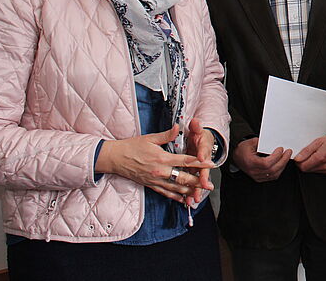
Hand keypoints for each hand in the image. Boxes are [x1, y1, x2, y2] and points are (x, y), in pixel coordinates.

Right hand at [96, 124, 213, 202]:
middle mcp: (160, 172)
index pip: (185, 161)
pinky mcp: (150, 185)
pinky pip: (165, 193)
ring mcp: (155, 180)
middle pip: (183, 178)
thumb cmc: (131, 147)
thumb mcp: (149, 138)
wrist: (115, 159)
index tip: (210, 164)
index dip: (199, 163)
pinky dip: (175, 197)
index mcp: (162, 158)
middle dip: (198, 182)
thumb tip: (179, 126)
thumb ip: (166, 135)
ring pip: (175, 188)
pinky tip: (183, 199)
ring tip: (200, 194)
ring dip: (188, 191)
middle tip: (209, 185)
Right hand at [232, 137, 291, 182]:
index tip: (281, 149)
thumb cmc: (243, 149)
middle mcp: (253, 171)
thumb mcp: (251, 142)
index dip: (276, 157)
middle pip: (272, 170)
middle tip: (288, 152)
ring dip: (282, 165)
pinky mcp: (259, 178)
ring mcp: (256, 176)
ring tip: (286, 157)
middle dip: (283, 160)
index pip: (266, 163)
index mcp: (250, 162)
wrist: (237, 156)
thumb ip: (263, 143)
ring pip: (274, 174)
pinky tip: (282, 163)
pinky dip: (279, 170)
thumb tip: (275, 143)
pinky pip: (272, 177)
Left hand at [294, 134, 325, 175]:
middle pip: (307, 170)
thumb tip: (297, 159)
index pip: (302, 166)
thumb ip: (306, 151)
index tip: (300, 157)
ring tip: (318, 156)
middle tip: (310, 155)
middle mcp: (325, 166)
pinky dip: (319, 167)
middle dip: (306, 163)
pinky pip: (320, 173)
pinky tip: (323, 160)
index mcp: (320, 157)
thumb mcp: (317, 142)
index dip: (299, 162)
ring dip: (312, 165)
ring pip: (313, 172)